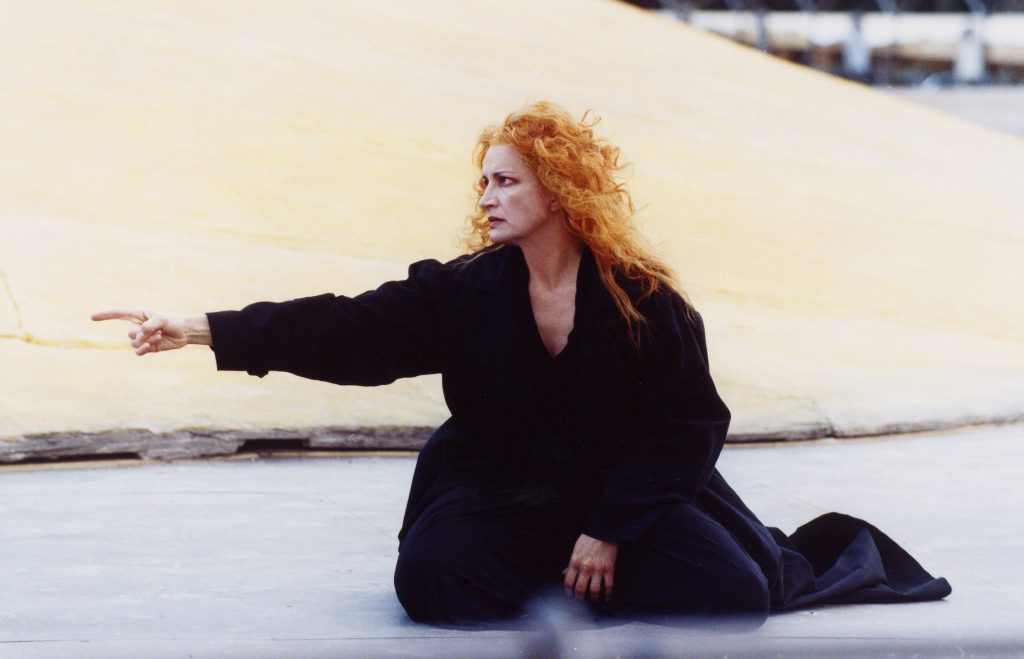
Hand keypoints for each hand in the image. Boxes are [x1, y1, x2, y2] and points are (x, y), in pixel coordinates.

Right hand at [91, 309, 206, 354]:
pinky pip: (138, 351)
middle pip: (129, 333)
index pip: (118, 315)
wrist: (184, 332)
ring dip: (146, 341)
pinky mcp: (147, 347)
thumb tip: (140, 334)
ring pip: (134, 343)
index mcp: (138, 315)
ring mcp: (142, 337)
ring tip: (159, 335)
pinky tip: (149, 346)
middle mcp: (138, 326)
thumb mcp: (162, 319)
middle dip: (142, 334)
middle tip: (157, 331)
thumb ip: (150, 325)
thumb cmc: (173, 321)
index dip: (105, 315)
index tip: (92, 317)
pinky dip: (142, 350)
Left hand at [562, 533, 617, 602]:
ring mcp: (598, 570)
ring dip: (593, 599)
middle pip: (580, 590)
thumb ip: (570, 564)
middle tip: (581, 600)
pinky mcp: (609, 569)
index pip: (568, 583)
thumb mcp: (575, 550)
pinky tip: (607, 598)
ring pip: (594, 591)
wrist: (603, 531)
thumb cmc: (588, 539)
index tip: (570, 596)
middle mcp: (585, 568)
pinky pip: (609, 586)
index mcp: (575, 563)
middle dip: (580, 598)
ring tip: (593, 601)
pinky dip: (608, 595)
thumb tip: (564, 574)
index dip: (568, 593)